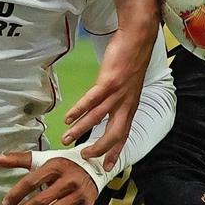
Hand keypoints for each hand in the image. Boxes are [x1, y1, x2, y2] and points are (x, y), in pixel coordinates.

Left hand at [0, 151, 98, 204]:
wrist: (94, 167)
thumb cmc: (63, 164)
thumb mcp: (43, 159)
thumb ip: (18, 159)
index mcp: (56, 166)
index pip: (32, 182)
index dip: (16, 194)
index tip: (5, 204)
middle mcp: (69, 181)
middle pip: (42, 201)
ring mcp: (79, 196)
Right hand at [61, 19, 156, 169]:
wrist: (138, 38)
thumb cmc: (131, 60)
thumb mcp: (128, 86)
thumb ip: (118, 101)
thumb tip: (104, 111)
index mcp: (130, 106)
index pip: (124, 135)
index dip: (115, 152)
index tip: (106, 166)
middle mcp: (126, 103)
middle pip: (114, 133)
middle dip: (99, 148)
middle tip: (84, 156)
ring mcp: (118, 93)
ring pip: (98, 118)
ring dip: (82, 130)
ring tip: (66, 138)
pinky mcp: (109, 81)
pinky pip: (92, 99)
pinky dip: (79, 109)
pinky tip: (68, 117)